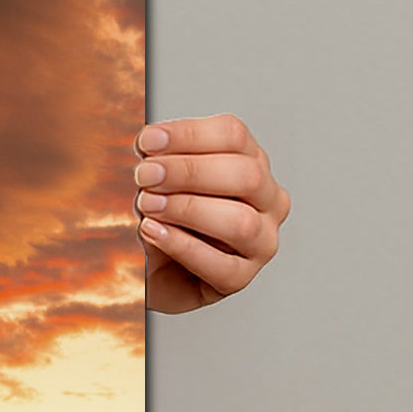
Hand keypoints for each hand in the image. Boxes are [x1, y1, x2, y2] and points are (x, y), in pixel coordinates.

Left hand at [133, 113, 287, 312]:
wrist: (152, 270)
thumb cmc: (161, 217)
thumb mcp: (158, 180)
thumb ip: (159, 162)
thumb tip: (146, 147)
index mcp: (250, 161)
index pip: (233, 135)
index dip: (189, 134)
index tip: (148, 141)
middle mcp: (266, 199)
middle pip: (245, 175)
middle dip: (188, 172)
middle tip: (145, 175)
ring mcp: (261, 241)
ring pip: (240, 222)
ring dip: (187, 209)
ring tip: (148, 205)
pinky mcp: (243, 277)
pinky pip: (221, 265)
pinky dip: (182, 246)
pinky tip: (154, 232)